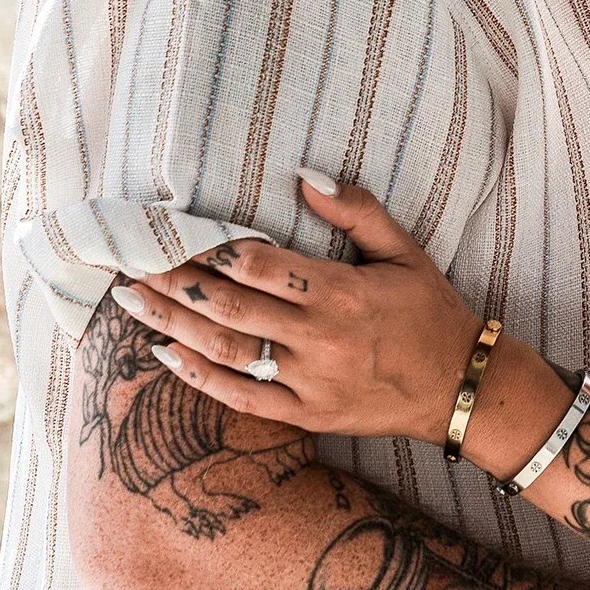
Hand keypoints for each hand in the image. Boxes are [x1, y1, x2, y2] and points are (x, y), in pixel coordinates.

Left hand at [120, 179, 479, 442]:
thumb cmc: (429, 310)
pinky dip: (197, 376)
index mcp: (341, 292)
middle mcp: (319, 338)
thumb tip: (306, 173)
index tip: (171, 231)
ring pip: (225, 351)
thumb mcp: (403, 250)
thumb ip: (356, 210)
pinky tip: (164, 353)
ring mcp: (308, 382)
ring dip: (172, 323)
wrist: (459, 386)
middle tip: (131, 260)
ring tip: (132, 300)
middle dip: (174, 282)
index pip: (259, 265)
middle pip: (229, 307)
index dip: (210, 248)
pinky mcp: (305, 415)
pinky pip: (240, 396)